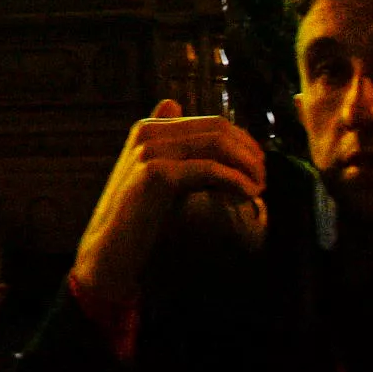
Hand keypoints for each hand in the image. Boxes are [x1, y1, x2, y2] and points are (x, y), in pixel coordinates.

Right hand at [69, 99, 265, 309]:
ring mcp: (150, 149)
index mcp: (150, 127)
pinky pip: (209, 169)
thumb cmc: (139, 217)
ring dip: (246, 164)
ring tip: (259, 187)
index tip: (258, 165)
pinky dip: (235, 179)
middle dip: (248, 151)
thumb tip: (202, 134)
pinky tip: (248, 193)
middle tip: (262, 177)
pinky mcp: (156, 173)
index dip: (242, 141)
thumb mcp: (162, 179)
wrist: (110, 249)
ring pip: (216, 143)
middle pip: (217, 128)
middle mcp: (148, 131)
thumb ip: (182, 155)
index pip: (211, 122)